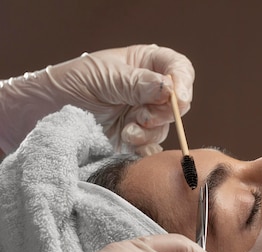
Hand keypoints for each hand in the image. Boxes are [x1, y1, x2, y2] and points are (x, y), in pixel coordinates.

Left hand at [0, 44, 193, 155]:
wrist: (45, 113)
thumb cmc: (71, 84)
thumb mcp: (106, 77)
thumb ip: (139, 83)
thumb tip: (170, 88)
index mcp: (146, 64)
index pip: (178, 68)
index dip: (183, 82)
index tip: (179, 98)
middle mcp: (149, 90)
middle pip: (177, 102)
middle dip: (162, 112)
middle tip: (141, 116)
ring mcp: (144, 114)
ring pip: (166, 126)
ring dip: (148, 130)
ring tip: (126, 131)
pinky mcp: (137, 138)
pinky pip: (153, 145)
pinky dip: (144, 146)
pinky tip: (127, 141)